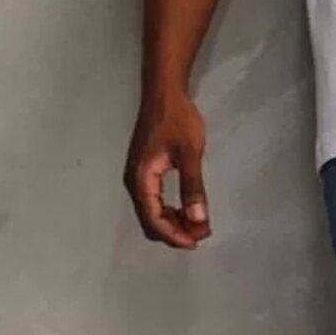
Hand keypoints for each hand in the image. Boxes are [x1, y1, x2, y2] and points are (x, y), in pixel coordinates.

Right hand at [123, 91, 211, 248]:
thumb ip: (193, 186)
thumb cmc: (177, 119)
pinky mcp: (145, 172)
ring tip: (199, 224)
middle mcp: (134, 182)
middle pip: (149, 220)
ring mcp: (138, 177)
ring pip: (152, 212)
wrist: (163, 92)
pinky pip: (154, 201)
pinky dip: (170, 210)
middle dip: (174, 232)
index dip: (174, 235)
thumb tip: (198, 219)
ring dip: (173, 222)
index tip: (196, 242)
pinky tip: (188, 209)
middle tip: (201, 234)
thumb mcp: (189, 152)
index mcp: (141, 179)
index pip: (153, 219)